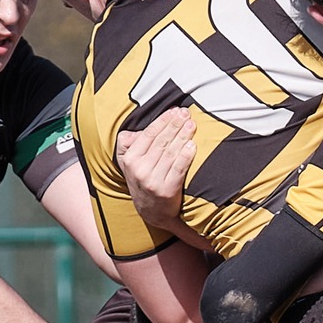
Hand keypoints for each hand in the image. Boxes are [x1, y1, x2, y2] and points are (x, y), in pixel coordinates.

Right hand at [116, 107, 195, 230]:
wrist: (152, 211)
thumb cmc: (143, 179)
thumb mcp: (130, 162)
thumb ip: (130, 143)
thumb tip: (137, 128)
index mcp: (130, 160)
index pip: (148, 135)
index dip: (163, 121)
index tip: (175, 110)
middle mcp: (139, 170)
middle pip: (161, 142)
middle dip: (175, 125)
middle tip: (187, 114)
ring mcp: (153, 181)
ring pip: (171, 153)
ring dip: (183, 136)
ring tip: (192, 124)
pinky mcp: (167, 191)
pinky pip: (178, 169)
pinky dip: (186, 156)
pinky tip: (192, 145)